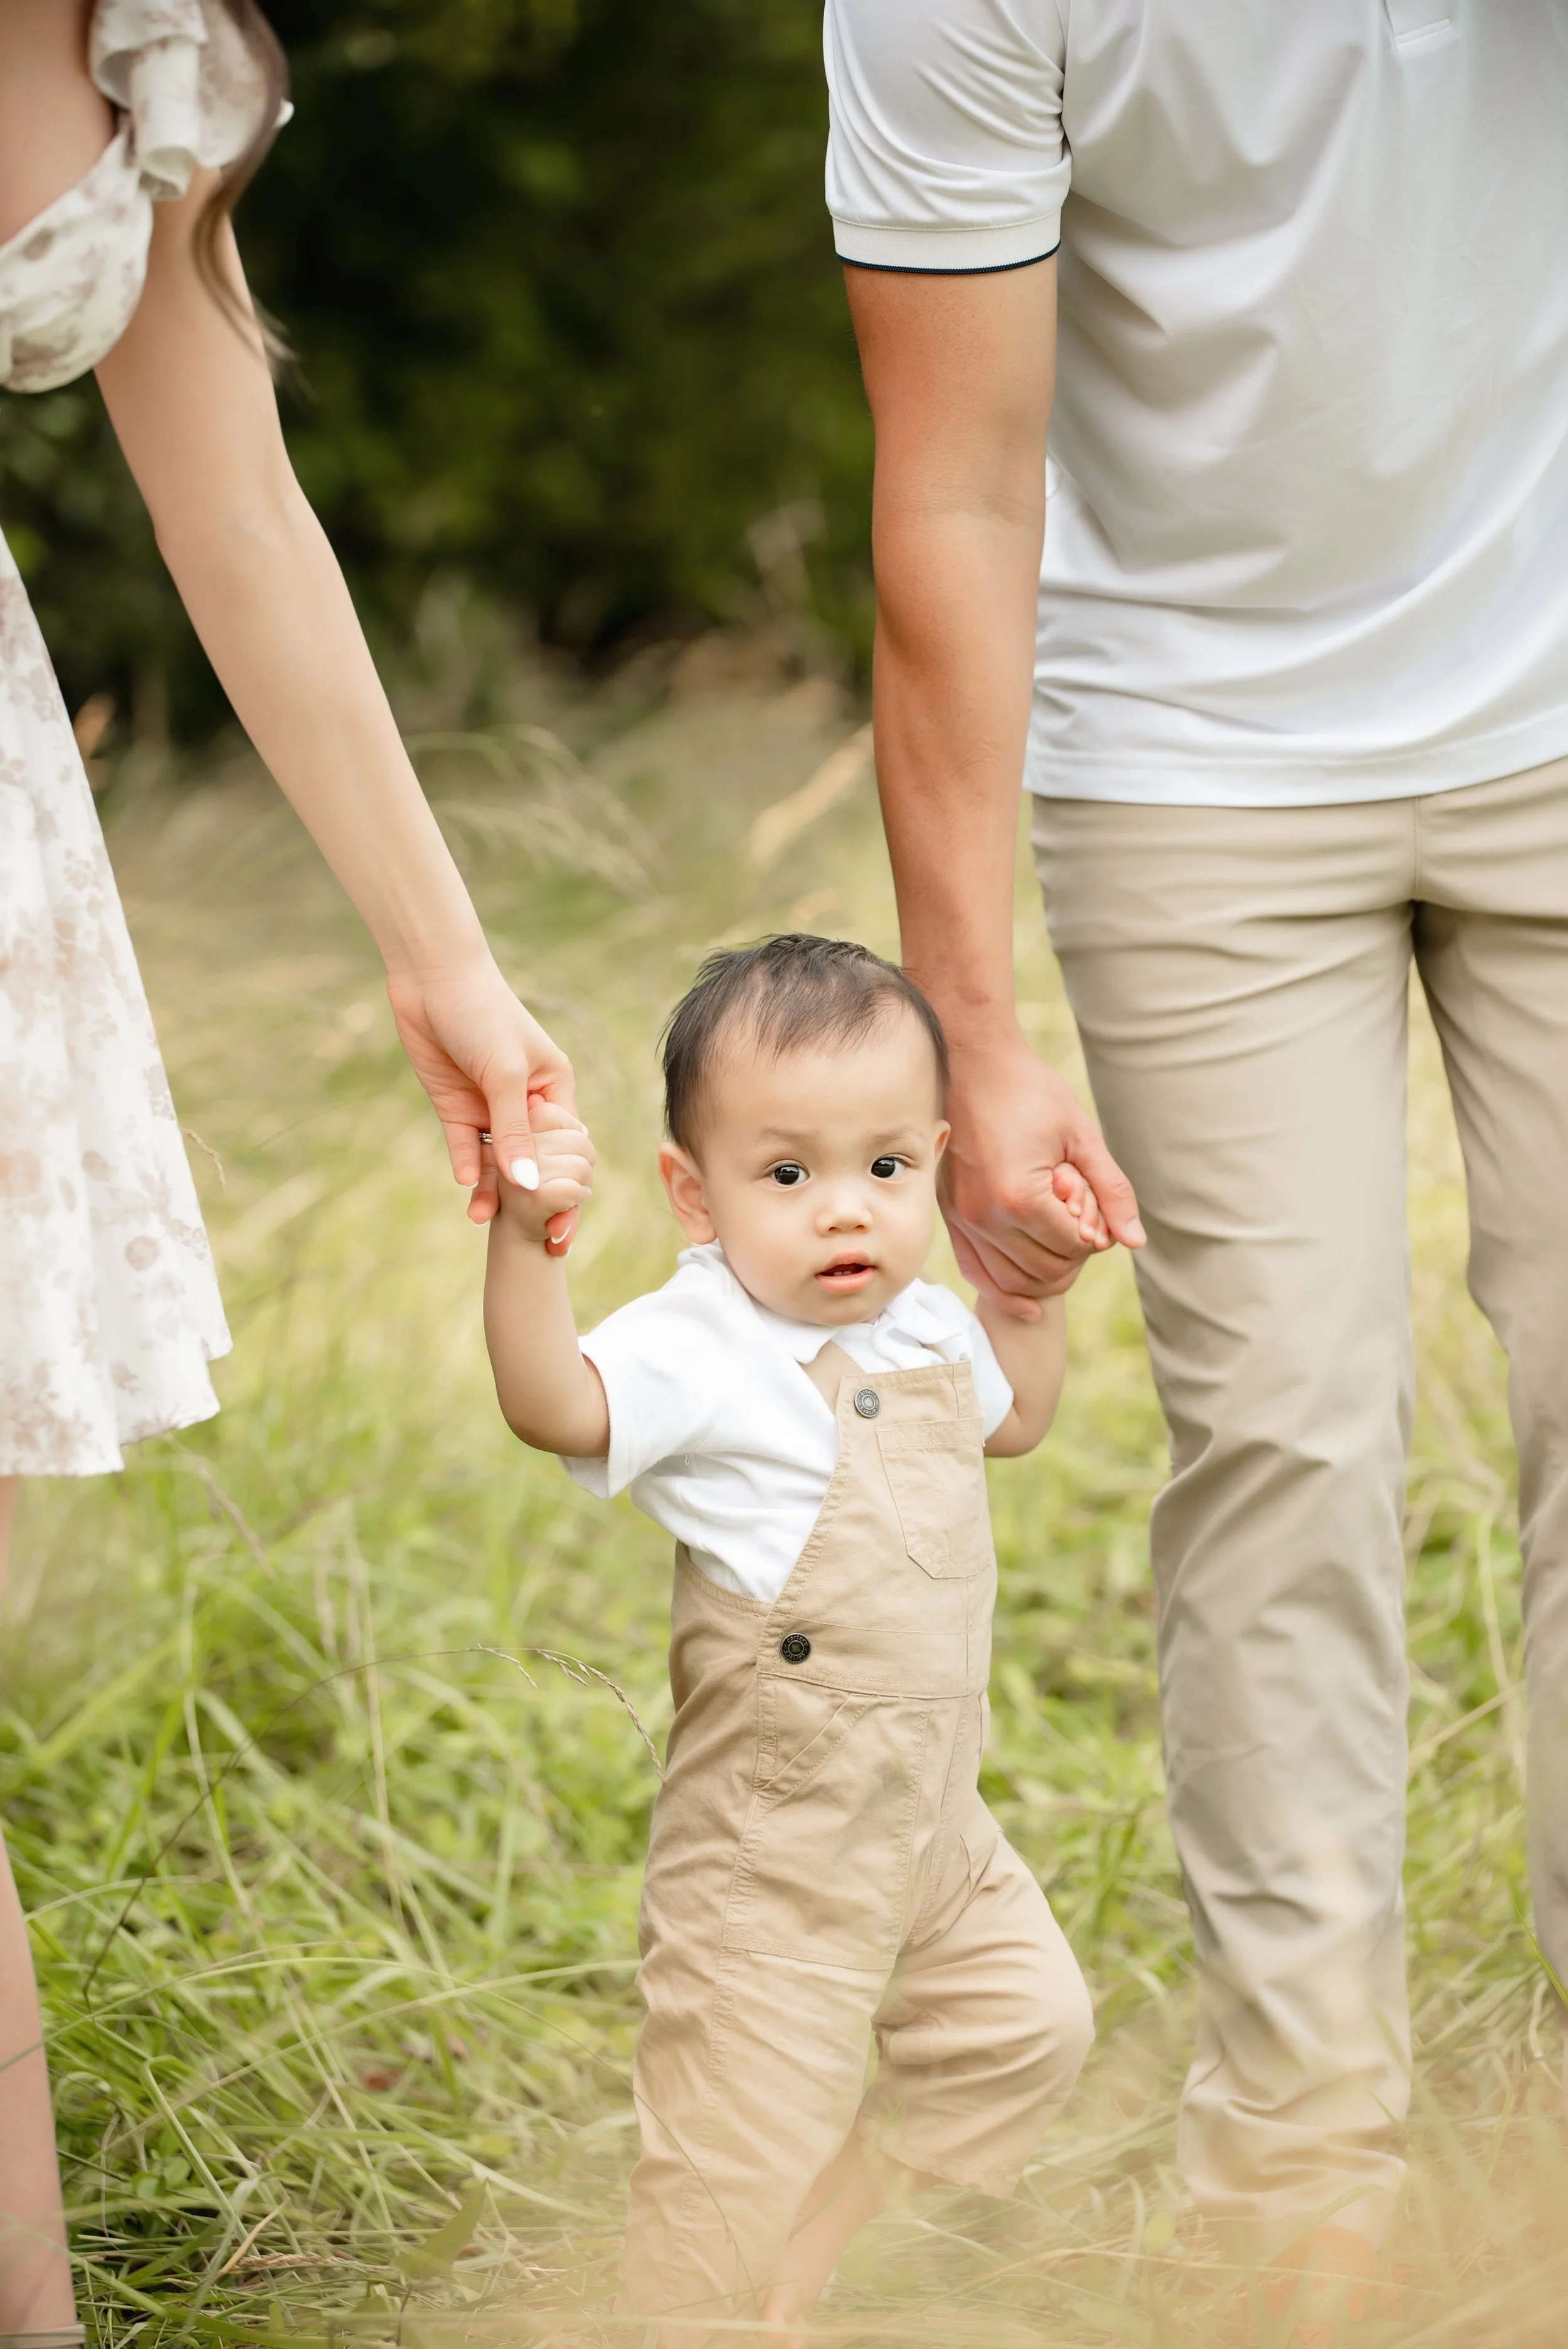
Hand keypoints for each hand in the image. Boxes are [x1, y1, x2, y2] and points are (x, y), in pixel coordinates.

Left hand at [384, 954, 579, 1243]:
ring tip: (482, 1220)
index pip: (567, 1148)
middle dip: (533, 1197)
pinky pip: (466, 1146)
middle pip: (532, 1161)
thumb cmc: (484, 1014)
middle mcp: (525, 1102)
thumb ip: (515, 1131)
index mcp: (554, 1089)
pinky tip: (468, 1188)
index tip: (563, 1222)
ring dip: (494, 1190)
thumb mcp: (506, 1075)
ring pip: (497, 1159)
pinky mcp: (455, 1106)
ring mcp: (489, 1105)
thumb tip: (527, 1185)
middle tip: (533, 1237)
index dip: (568, 1185)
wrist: (431, 978)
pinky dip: (469, 1168)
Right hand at [942, 1030, 1143, 1312]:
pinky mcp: (950, 1216)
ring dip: (1044, 1272)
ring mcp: (962, 1219)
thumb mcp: (1081, 1135)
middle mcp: (985, 1217)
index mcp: (1019, 1197)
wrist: (973, 1063)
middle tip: (1077, 1215)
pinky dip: (1004, 1293)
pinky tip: (1028, 1305)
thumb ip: (1112, 1190)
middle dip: (1072, 1254)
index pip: (1072, 1248)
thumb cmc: (1030, 1092)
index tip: (1089, 1199)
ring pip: (1012, 1282)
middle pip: (1045, 1272)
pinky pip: (976, 1272)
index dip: (1093, 1232)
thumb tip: (1135, 1241)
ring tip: (1057, 1236)